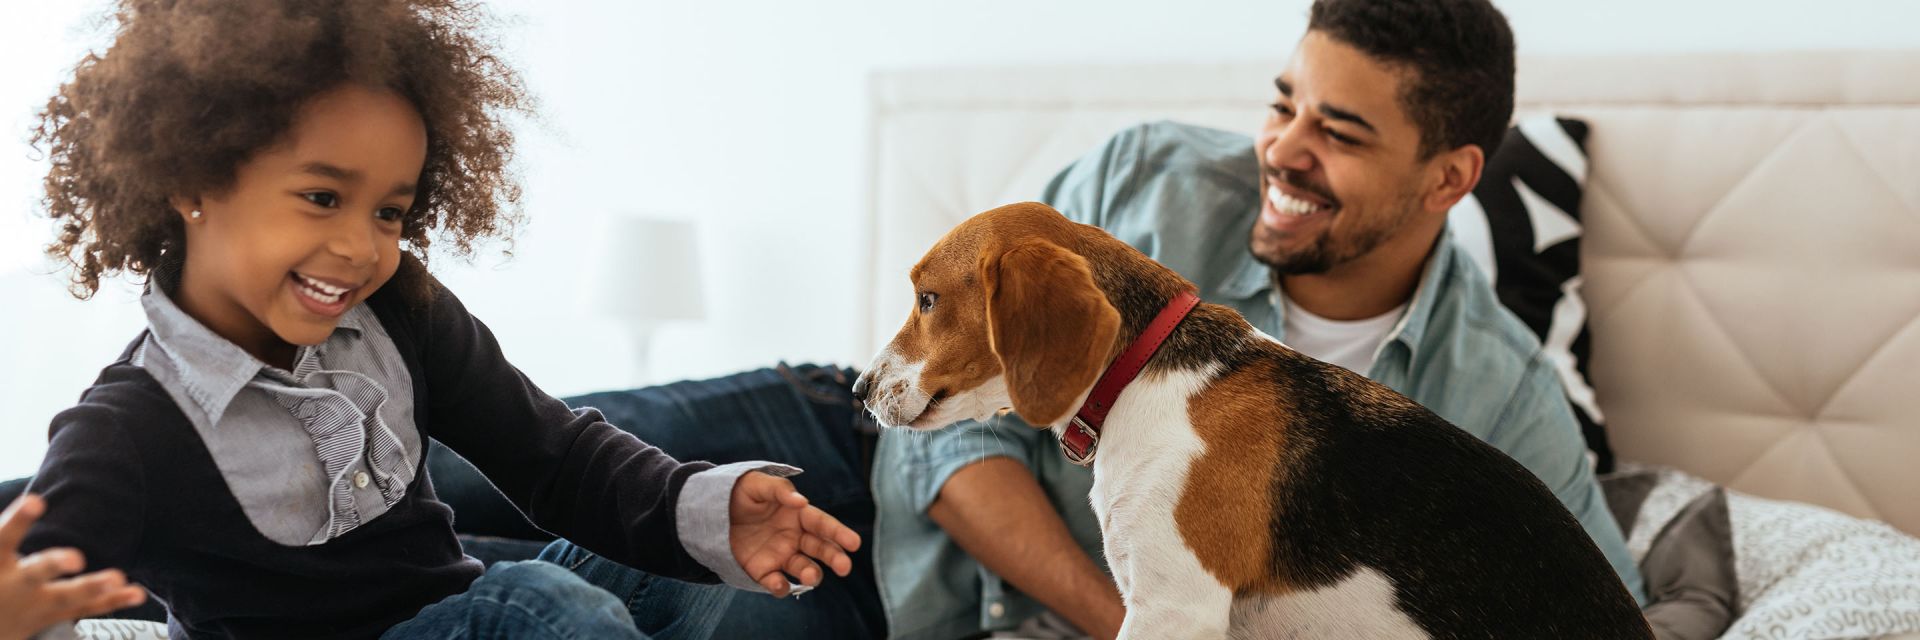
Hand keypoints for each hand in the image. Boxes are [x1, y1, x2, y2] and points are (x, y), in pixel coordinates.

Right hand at [0, 494, 145, 639]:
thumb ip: (7, 529)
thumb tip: (26, 497)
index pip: (3, 537)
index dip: (18, 520)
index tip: (35, 501)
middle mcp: (15, 584)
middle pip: (35, 573)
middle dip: (53, 564)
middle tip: (75, 558)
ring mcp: (36, 603)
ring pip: (66, 595)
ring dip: (92, 587)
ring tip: (117, 577)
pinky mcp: (53, 614)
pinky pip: (85, 608)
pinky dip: (113, 600)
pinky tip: (138, 593)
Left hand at [727, 472, 861, 596]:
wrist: (711, 510)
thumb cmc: (740, 492)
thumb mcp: (756, 483)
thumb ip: (779, 490)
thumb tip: (801, 501)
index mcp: (798, 515)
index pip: (823, 524)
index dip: (839, 533)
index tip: (855, 543)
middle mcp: (795, 537)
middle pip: (821, 549)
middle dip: (835, 557)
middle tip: (845, 567)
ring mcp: (781, 556)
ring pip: (804, 568)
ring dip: (812, 574)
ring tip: (812, 576)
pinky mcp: (763, 571)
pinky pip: (777, 583)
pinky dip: (781, 587)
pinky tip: (780, 584)